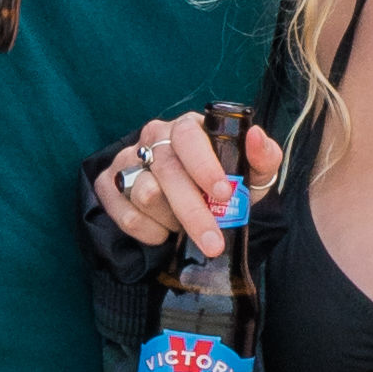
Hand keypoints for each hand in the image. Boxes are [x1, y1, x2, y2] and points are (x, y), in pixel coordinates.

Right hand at [96, 113, 280, 256]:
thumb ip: (263, 157)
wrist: (193, 203)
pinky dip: (149, 232)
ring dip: (172, 221)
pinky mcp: (109, 185)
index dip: (203, 165)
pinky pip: (125, 216)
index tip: (223, 193)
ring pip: (145, 195)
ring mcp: (127, 160)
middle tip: (214, 244)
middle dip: (193, 213)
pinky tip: (163, 232)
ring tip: (184, 226)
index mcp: (187, 127)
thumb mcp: (251, 174)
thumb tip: (255, 136)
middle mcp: (154, 137)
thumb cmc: (225, 184)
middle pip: (166, 172)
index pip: (188, 136)